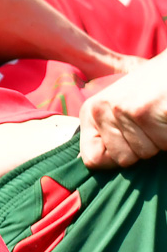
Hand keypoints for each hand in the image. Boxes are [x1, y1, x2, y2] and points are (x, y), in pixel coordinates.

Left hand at [79, 52, 166, 167]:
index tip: (132, 140)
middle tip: (153, 121)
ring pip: (147, 154)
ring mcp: (124, 110)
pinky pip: (164, 144)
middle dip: (145, 147)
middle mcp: (103, 110)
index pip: (93, 160)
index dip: (117, 157)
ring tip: (161, 115)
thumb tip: (94, 163)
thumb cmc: (155, 88)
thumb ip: (109, 131)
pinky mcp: (147, 112)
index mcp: (92, 111)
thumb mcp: (122, 105)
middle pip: (124, 160)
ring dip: (161, 140)